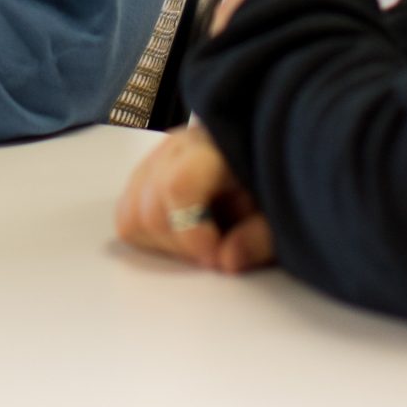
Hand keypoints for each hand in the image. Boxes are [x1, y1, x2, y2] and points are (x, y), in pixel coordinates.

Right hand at [114, 123, 274, 274]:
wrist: (260, 149)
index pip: (179, 186)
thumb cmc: (270, 180)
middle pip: (150, 210)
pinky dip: (150, 236)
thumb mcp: (280, 210)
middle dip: (182, 246)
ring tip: (201, 239)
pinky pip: (126, 216)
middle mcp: (175, 147)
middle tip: (217, 251)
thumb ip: (259, 237)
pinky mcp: (141, 176)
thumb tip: (225, 261)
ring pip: (132, 215)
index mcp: (213, 145)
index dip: (192, 233)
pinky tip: (183, 234)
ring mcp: (153, 159)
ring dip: (165, 243)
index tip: (216, 256)